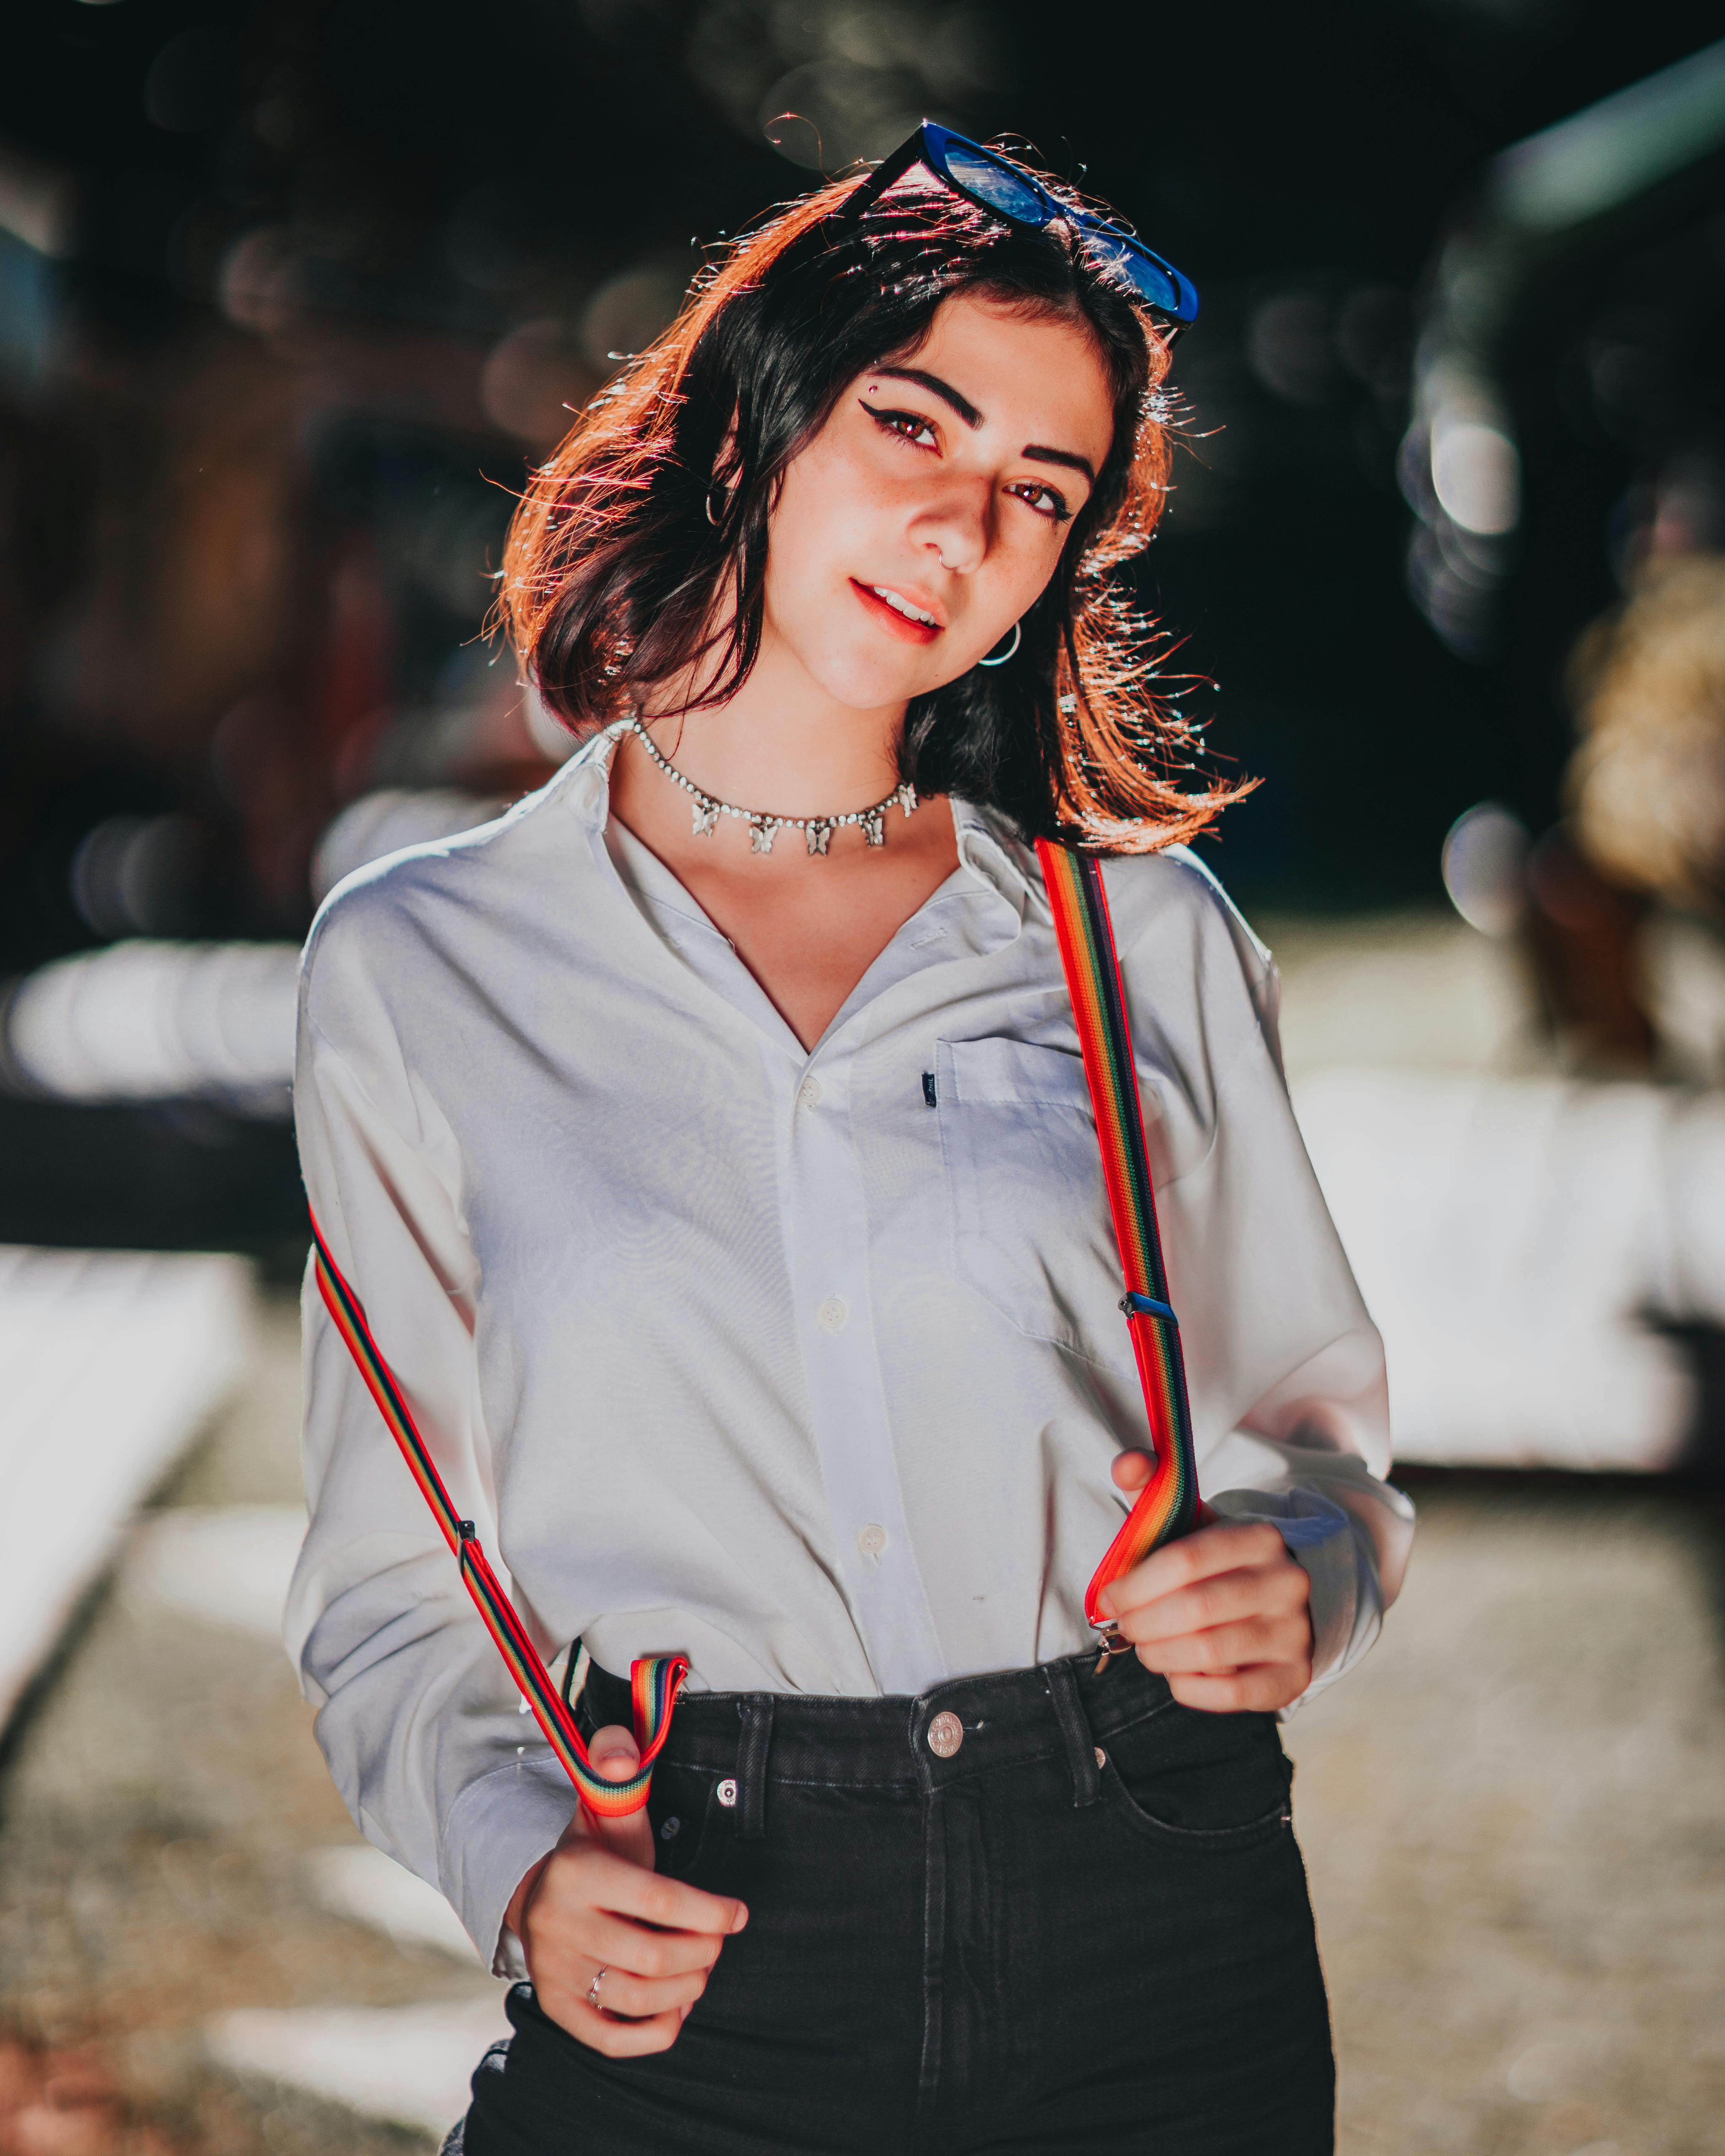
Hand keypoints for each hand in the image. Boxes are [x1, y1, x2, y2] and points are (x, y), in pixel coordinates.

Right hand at [505, 1722, 747, 2056]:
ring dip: (688, 1989)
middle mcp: (559, 1925)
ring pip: (639, 1998)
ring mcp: (554, 1972)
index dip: (710, 1911)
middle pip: (655, 1955)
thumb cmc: (596, 1854)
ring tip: (702, 1970)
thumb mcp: (607, 1807)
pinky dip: (656, 2031)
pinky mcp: (556, 2009)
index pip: (658, 1899)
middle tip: (718, 1943)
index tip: (739, 1914)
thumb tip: (620, 1753)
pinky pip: (612, 2039)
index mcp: (578, 1872)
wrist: (538, 1896)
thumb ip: (616, 1764)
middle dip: (704, 1952)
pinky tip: (677, 2006)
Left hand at [1097, 1450, 1312, 1712]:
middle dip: (1143, 1623)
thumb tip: (1126, 1463)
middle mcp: (1286, 1583)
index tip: (1107, 1599)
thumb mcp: (1192, 1522)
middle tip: (1124, 1628)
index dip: (1134, 1585)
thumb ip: (1153, 1489)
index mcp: (1259, 1537)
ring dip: (1161, 1656)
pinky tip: (1176, 1674)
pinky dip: (1191, 1688)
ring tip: (1146, 1649)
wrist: (1284, 1601)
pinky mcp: (1295, 1676)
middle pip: (1195, 1609)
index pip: (1184, 1560)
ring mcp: (1295, 1632)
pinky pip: (1233, 1694)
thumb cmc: (1220, 1563)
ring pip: (1210, 1653)